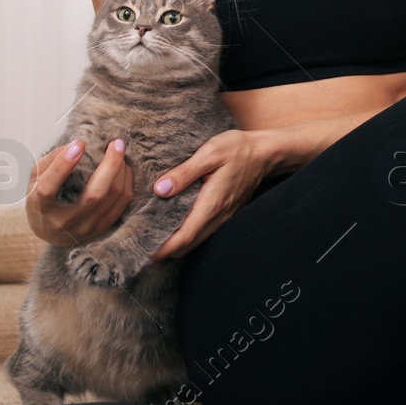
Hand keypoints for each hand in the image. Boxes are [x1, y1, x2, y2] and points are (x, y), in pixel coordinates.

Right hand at [25, 139, 132, 247]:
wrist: (50, 232)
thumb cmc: (43, 198)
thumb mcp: (36, 178)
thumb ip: (51, 160)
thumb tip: (77, 146)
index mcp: (40, 207)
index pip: (48, 188)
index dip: (62, 165)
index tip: (79, 143)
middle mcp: (63, 221)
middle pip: (94, 194)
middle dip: (110, 165)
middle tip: (116, 143)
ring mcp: (85, 227)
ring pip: (113, 196)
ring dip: (121, 170)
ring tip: (119, 154)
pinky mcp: (102, 229)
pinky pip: (123, 203)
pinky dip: (127, 181)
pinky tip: (123, 169)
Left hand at [149, 129, 273, 261]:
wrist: (266, 153)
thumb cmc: (238, 149)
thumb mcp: (210, 153)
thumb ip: (184, 172)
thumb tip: (160, 189)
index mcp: (212, 204)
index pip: (184, 237)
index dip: (162, 249)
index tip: (142, 254)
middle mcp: (218, 216)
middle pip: (187, 245)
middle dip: (164, 251)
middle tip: (139, 247)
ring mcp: (223, 217)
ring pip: (195, 240)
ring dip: (174, 244)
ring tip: (151, 239)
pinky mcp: (225, 213)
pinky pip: (202, 232)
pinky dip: (185, 236)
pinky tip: (173, 226)